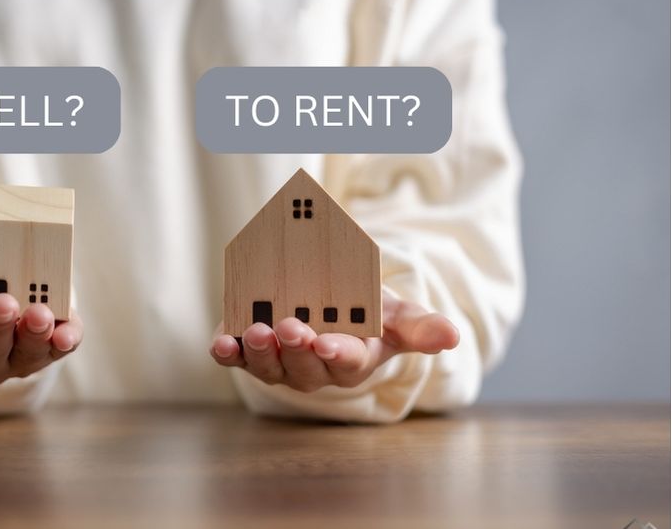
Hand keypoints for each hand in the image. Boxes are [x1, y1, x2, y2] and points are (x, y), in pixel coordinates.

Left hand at [209, 290, 458, 391]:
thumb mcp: (396, 314)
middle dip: (296, 349)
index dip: (337, 354)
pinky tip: (221, 344)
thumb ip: (420, 327)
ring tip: (257, 331)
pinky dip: (227, 353)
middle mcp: (312, 369)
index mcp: (351, 360)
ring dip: (260, 352)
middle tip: (290, 327)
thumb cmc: (367, 313)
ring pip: (268, 366)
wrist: (331, 302)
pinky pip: (236, 358)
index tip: (329, 343)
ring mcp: (278, 363)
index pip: (345, 362)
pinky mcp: (249, 350)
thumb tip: (452, 337)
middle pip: (303, 367)